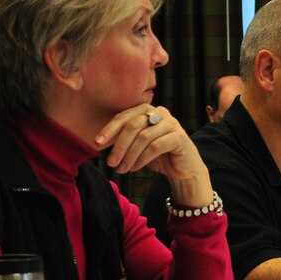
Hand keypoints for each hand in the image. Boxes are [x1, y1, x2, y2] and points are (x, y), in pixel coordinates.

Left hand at [94, 104, 211, 207]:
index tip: (97, 143)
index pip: (124, 117)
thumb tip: (99, 141)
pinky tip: (135, 168)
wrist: (183, 169)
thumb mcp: (137, 144)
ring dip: (130, 155)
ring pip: (143, 137)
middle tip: (110, 162)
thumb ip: (123, 138)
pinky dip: (142, 159)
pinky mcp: (179, 137)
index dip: (109, 129)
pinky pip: (156, 146)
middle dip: (119, 145)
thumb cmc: (158, 155)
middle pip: (133, 126)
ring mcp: (172, 123)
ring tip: (122, 169)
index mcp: (147, 110)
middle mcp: (160, 112)